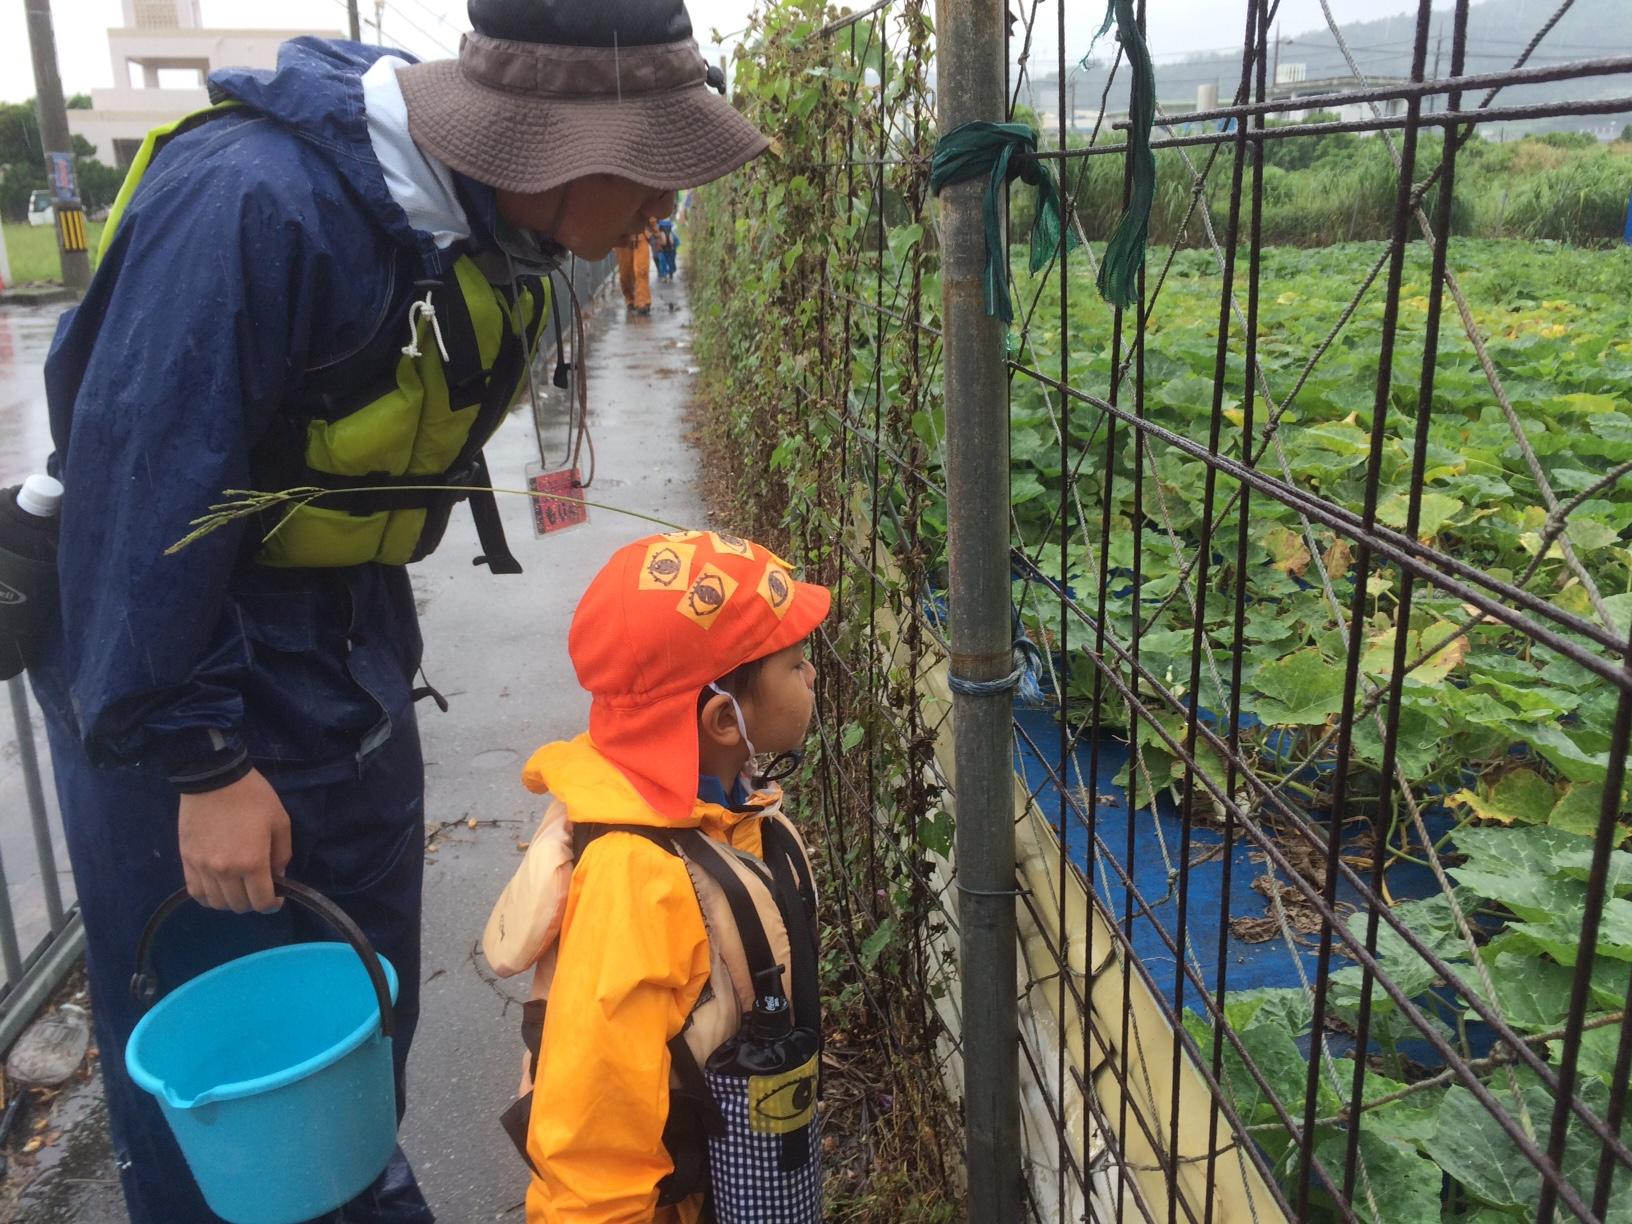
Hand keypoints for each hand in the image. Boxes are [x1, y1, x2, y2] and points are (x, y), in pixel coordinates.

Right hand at [178, 768, 292, 912]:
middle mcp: (225, 872)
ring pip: (216, 903)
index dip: (273, 905)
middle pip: (239, 905)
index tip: (277, 898)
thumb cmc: (252, 797)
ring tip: (238, 888)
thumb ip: (282, 853)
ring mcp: (202, 868)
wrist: (213, 778)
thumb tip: (278, 876)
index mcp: (252, 863)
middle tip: (259, 888)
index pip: (262, 902)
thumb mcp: (280, 821)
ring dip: (230, 901)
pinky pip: (195, 892)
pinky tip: (217, 886)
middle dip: (253, 902)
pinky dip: (208, 896)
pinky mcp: (186, 861)